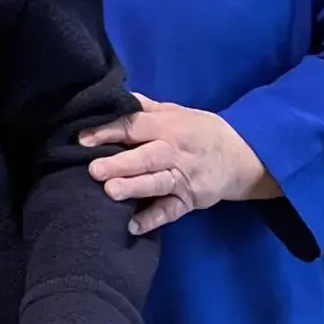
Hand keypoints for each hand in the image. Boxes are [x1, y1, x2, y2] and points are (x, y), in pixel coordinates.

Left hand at [82, 95, 277, 234]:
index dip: (108, 132)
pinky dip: (153, 219)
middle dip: (120, 163)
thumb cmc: (199, 131)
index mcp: (168, 127)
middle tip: (94, 169)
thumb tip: (114, 97)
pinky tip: (133, 226)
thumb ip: (145, 108)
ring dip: (134, 188)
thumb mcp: (176, 112)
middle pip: (146, 157)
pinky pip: (170, 211)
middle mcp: (174, 152)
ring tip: (110, 192)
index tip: (82, 139)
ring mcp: (183, 178)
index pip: (134, 127)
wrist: (242, 156)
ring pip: (157, 183)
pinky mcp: (190, 200)